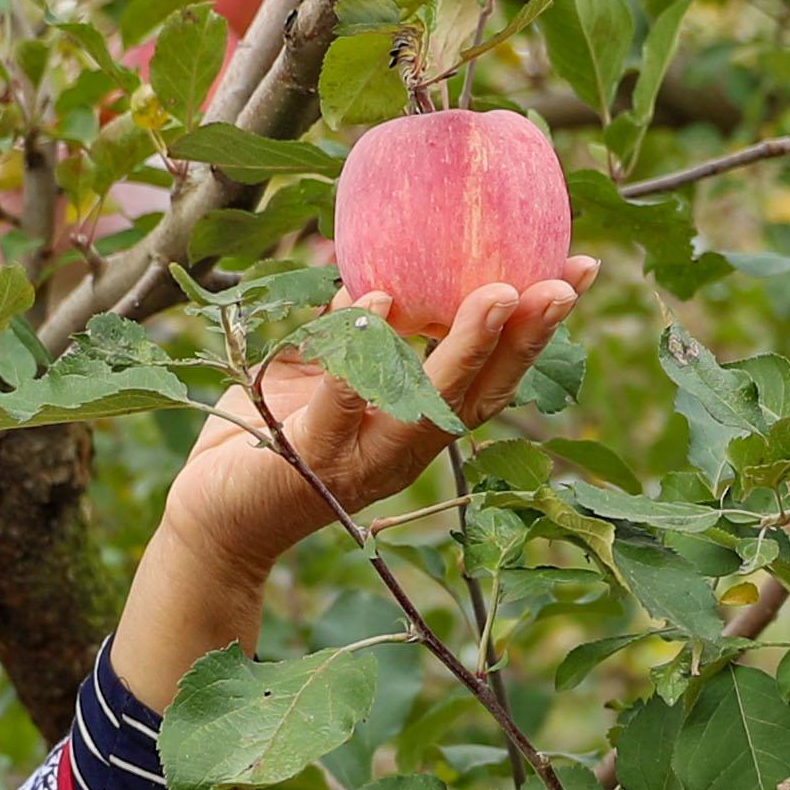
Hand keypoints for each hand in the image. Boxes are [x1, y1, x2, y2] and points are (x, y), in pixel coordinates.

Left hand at [158, 272, 595, 584]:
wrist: (211, 518)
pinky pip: (339, 406)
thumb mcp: (315, 372)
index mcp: (415, 421)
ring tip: (495, 297)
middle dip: (524, 340)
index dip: (536, 328)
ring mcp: (360, 458)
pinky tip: (378, 306)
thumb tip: (370, 271)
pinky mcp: (308, 463)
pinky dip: (359, 360)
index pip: (492, 374)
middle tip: (559, 286)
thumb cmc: (265, 441)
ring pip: (427, 407)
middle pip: (480, 394)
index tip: (578, 271)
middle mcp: (403, 446)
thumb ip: (347, 332)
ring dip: (465, 351)